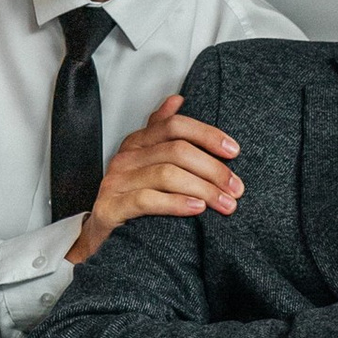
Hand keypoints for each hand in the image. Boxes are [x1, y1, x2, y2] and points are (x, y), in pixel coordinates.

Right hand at [74, 99, 244, 259]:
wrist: (102, 238)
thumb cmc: (132, 200)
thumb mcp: (147, 164)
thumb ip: (161, 132)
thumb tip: (177, 99)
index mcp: (138, 143)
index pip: (175, 126)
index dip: (207, 135)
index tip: (234, 151)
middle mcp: (125, 158)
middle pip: (176, 150)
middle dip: (213, 169)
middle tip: (236, 188)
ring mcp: (116, 182)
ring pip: (166, 174)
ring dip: (203, 189)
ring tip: (225, 203)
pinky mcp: (110, 207)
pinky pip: (147, 200)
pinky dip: (176, 203)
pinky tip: (197, 209)